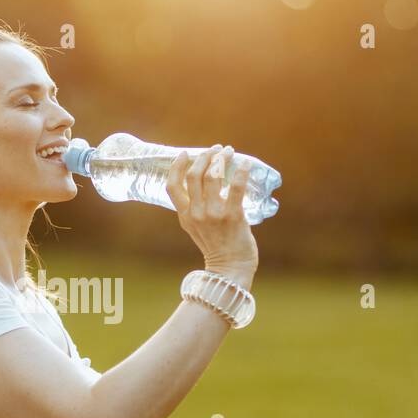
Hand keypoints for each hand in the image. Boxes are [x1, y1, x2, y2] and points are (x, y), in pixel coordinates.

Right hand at [165, 144, 258, 288]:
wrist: (230, 268)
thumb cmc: (217, 246)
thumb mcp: (196, 227)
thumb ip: (195, 208)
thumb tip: (206, 182)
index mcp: (185, 215)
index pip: (172, 185)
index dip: (177, 166)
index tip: (185, 153)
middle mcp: (196, 213)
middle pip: (194, 175)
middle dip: (205, 157)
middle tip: (215, 149)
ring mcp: (214, 214)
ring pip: (213, 176)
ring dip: (221, 159)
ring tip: (228, 151)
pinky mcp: (233, 215)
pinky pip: (236, 187)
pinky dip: (241, 171)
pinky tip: (245, 163)